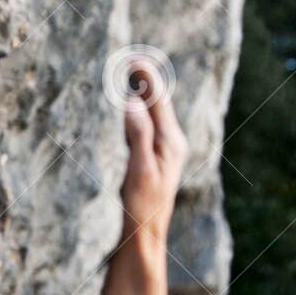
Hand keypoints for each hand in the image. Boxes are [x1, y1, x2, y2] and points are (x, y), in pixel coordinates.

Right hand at [119, 61, 186, 247]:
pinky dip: (135, 112)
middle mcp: (171, 143)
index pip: (158, 99)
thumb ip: (138, 135)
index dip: (145, 76)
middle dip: (142, 80)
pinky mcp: (153, 160)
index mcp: (171, 142)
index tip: (131, 56)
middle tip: (126, 57)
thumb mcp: (139, 170)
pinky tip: (124, 108)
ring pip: (151, 114)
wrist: (145, 239)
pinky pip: (145, 126)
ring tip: (125, 74)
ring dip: (139, 94)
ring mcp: (163, 152)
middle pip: (157, 102)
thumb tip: (134, 101)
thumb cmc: (142, 208)